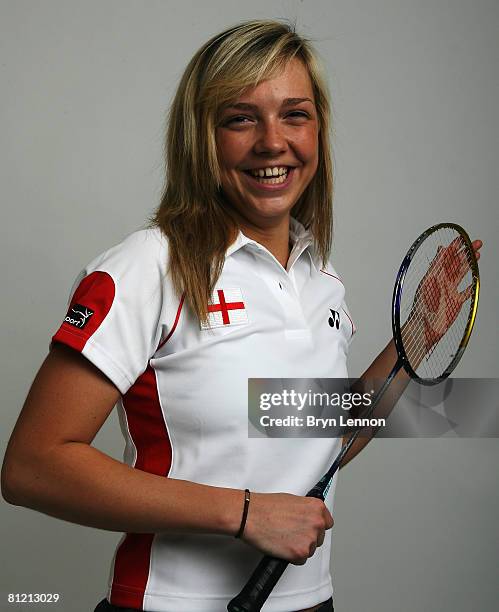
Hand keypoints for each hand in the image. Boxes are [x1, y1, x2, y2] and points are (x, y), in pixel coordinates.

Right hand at [241, 492, 333, 564]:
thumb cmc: (266, 506)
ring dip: (299, 547)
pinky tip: (282, 545)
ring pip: (310, 549)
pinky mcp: (300, 553)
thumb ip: (306, 510)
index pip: (327, 523)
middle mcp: (317, 522)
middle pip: (319, 537)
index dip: (316, 526)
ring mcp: (310, 538)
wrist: (251, 515)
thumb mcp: (292, 500)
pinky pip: (301, 560)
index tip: (308, 527)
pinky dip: (292, 556)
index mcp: (317, 507)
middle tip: (291, 532)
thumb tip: (308, 518)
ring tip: (283, 536)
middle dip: (307, 537)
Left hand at [405, 238, 481, 361]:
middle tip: (477, 243)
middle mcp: (442, 282)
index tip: (463, 238)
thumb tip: (442, 249)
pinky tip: (475, 280)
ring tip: (477, 254)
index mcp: (434, 276)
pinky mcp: (455, 303)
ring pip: (461, 274)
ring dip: (469, 264)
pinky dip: (471, 286)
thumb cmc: (423, 307)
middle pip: (456, 263)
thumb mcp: (430, 282)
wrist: (424, 328)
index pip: (446, 257)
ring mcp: (449, 291)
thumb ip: (437, 266)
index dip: (455, 247)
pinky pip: (465, 292)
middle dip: (466, 252)